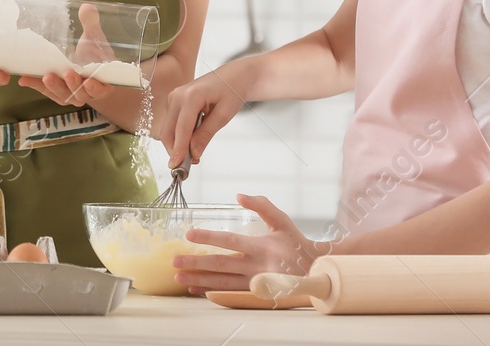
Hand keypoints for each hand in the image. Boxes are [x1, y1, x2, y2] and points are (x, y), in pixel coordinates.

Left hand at [19, 0, 112, 106]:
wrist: (85, 66)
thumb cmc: (94, 53)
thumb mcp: (94, 38)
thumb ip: (91, 23)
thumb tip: (88, 1)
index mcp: (102, 81)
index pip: (101, 88)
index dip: (96, 88)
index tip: (90, 82)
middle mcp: (87, 91)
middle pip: (80, 93)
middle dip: (73, 85)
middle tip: (68, 74)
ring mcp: (70, 93)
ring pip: (63, 95)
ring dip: (55, 87)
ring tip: (47, 77)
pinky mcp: (55, 92)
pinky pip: (46, 91)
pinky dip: (36, 85)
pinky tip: (25, 79)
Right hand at [157, 63, 246, 166]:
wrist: (234, 75)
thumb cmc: (232, 91)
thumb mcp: (224, 115)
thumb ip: (206, 134)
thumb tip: (193, 153)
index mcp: (191, 95)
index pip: (181, 128)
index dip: (178, 149)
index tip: (176, 166)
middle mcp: (177, 95)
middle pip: (168, 130)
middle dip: (175, 150)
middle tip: (188, 166)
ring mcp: (174, 97)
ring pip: (168, 128)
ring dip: (177, 144)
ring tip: (194, 155)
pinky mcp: (174, 102)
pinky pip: (173, 123)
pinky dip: (179, 136)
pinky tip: (192, 142)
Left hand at [171, 194, 326, 294]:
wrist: (313, 270)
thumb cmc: (295, 242)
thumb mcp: (282, 220)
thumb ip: (262, 206)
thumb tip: (239, 196)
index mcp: (261, 247)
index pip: (230, 241)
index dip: (209, 238)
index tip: (189, 234)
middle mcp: (256, 266)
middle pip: (221, 265)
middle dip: (196, 263)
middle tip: (175, 261)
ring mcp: (255, 282)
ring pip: (222, 282)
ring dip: (199, 280)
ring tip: (179, 276)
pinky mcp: (254, 293)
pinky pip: (229, 293)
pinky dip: (210, 291)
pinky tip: (195, 288)